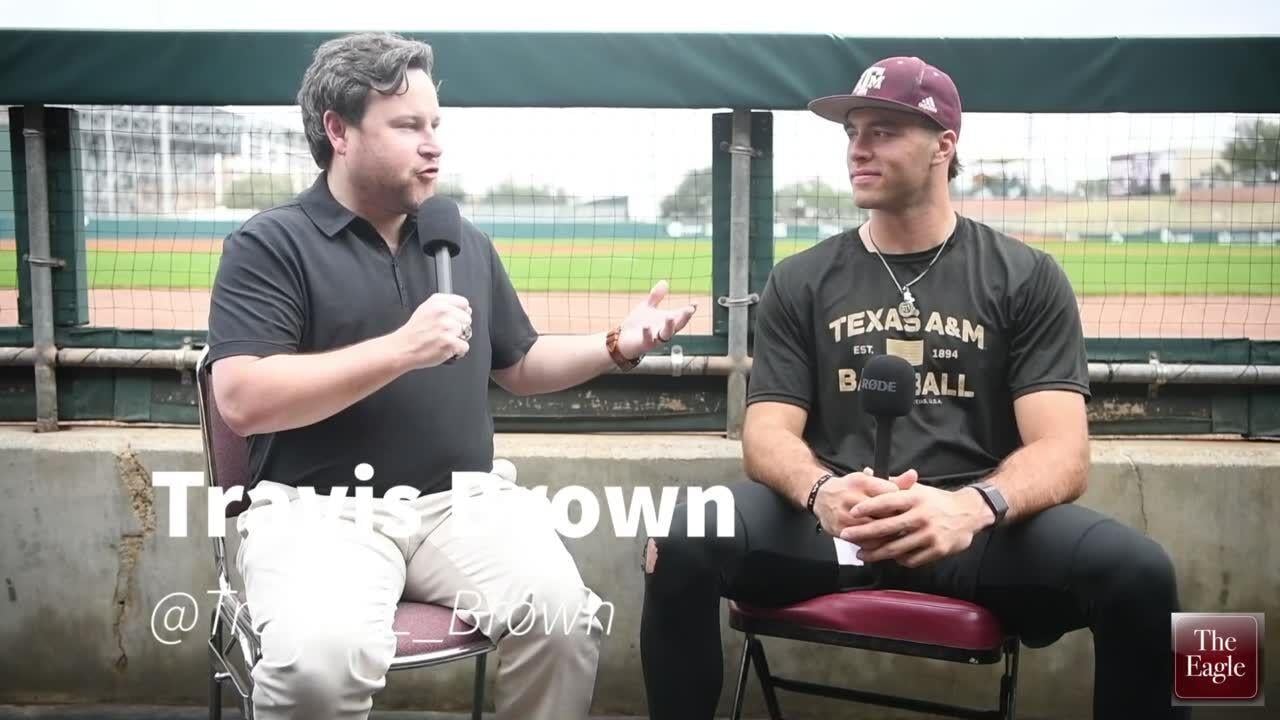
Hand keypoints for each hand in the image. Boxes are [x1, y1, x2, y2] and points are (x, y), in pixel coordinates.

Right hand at [394, 293, 472, 368]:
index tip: (457, 319)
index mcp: (438, 302)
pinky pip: (465, 346)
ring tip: (444, 340)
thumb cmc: (414, 332)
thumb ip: (444, 305)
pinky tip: (446, 348)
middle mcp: (443, 312)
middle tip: (446, 332)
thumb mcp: (425, 309)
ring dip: (458, 339)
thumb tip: (464, 308)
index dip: (462, 313)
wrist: (404, 348)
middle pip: (467, 319)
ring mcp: (447, 327)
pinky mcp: (450, 342)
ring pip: (467, 333)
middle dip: (460, 327)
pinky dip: (458, 351)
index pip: (464, 303)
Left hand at [617, 280, 696, 358]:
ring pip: (666, 335)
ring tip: (670, 316)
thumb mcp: (647, 307)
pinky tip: (646, 326)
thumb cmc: (637, 324)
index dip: (689, 310)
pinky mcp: (644, 344)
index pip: (681, 316)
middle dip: (684, 318)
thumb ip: (656, 297)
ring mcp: (655, 338)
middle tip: (689, 310)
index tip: (695, 303)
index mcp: (666, 321)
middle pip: (678, 325)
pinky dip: (647, 333)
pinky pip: (648, 340)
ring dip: (669, 326)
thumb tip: (665, 282)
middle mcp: (664, 331)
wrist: (622, 339)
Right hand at [812, 467, 916, 538]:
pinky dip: (876, 545)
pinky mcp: (840, 530)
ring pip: (874, 531)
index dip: (902, 503)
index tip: (908, 509)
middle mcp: (851, 497)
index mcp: (861, 482)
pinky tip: (883, 544)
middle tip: (907, 526)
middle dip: (898, 521)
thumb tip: (913, 475)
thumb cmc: (850, 488)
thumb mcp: (870, 480)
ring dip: (889, 536)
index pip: (890, 494)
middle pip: (884, 514)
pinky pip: (863, 542)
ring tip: (897, 536)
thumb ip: (894, 481)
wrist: (821, 496)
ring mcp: (844, 515)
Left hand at [840, 482, 994, 567]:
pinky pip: (911, 559)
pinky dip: (898, 560)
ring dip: (876, 553)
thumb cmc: (937, 500)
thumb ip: (892, 485)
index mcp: (915, 499)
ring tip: (861, 554)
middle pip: (886, 527)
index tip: (852, 512)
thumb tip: (866, 472)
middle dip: (863, 533)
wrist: (968, 514)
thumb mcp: (918, 489)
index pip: (887, 501)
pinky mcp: (937, 550)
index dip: (868, 507)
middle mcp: (922, 516)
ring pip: (896, 548)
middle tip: (846, 536)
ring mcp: (930, 535)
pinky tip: (889, 559)